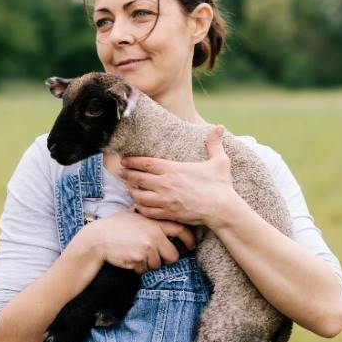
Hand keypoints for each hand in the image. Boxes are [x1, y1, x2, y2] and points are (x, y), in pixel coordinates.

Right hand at [78, 209, 196, 273]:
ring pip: (157, 265)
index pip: (180, 230)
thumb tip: (165, 219)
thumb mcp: (135, 215)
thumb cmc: (115, 226)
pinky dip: (138, 268)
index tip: (192, 245)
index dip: (189, 239)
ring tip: (136, 254)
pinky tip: (129, 258)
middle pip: (173, 256)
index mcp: (154, 223)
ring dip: (149, 264)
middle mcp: (154, 235)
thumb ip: (150, 218)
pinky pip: (145, 270)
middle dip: (166, 259)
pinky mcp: (138, 260)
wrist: (98, 238)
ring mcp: (147, 249)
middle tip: (156, 257)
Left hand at [117, 125, 238, 227]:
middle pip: (137, 178)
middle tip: (120, 172)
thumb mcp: (220, 161)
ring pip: (139, 196)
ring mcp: (165, 200)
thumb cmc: (220, 186)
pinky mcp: (168, 214)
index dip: (132, 161)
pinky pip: (147, 211)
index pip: (145, 163)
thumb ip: (214, 144)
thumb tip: (220, 127)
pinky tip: (139, 205)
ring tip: (128, 188)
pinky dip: (140, 208)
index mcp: (173, 169)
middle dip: (127, 174)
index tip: (125, 160)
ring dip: (132, 192)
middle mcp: (165, 184)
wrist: (222, 209)